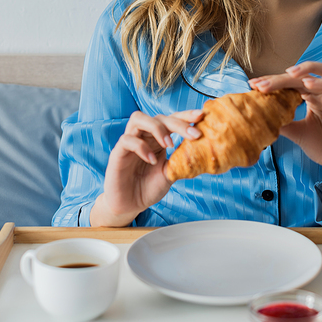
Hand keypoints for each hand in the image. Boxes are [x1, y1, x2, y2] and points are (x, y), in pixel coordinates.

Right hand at [90, 108, 202, 226]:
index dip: (185, 116)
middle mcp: (143, 136)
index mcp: (157, 139)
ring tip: (169, 145)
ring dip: (157, 128)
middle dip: (178, 123)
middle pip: (158, 116)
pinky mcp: (117, 153)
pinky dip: (141, 147)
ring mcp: (129, 142)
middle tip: (194, 135)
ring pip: (138, 118)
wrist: (129, 206)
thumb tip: (203, 149)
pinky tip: (152, 160)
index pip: (171, 119)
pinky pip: (127, 140)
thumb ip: (181, 160)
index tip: (201, 116)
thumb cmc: (148, 188)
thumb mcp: (170, 173)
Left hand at [249, 61, 321, 208]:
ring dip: (306, 68)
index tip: (253, 85)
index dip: (273, 82)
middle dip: (281, 77)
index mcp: (313, 97)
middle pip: (303, 75)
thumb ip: (283, 122)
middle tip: (261, 84)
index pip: (291, 82)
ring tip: (288, 72)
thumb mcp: (297, 133)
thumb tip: (260, 116)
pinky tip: (307, 84)